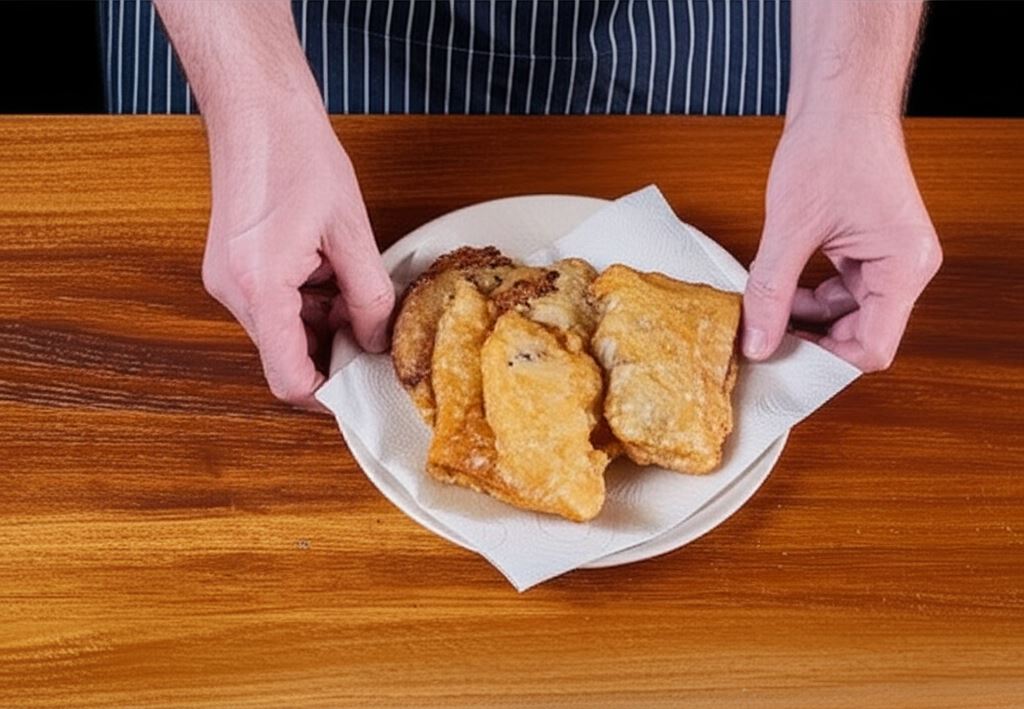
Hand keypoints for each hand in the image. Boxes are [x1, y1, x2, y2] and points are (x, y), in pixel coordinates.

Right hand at [201, 95, 393, 407]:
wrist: (256, 109)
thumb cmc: (296, 154)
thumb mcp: (351, 231)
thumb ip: (369, 296)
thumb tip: (377, 340)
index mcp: (259, 287)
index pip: (288, 379)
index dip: (328, 395)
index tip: (361, 389)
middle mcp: (233, 292)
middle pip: (286, 356)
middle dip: (333, 351)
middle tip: (373, 329)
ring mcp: (229, 281)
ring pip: (283, 332)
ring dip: (323, 323)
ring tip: (353, 285)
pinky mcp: (234, 269)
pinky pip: (275, 307)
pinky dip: (308, 303)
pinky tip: (332, 271)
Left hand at [742, 113, 941, 370]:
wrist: (840, 102)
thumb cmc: (829, 149)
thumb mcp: (790, 228)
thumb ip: (771, 291)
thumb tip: (756, 344)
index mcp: (904, 267)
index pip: (873, 347)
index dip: (826, 362)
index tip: (782, 362)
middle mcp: (905, 268)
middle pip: (860, 334)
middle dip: (811, 340)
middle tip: (763, 341)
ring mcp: (888, 258)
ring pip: (844, 314)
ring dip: (803, 317)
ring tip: (762, 310)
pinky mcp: (867, 248)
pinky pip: (837, 289)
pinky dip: (805, 294)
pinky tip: (775, 287)